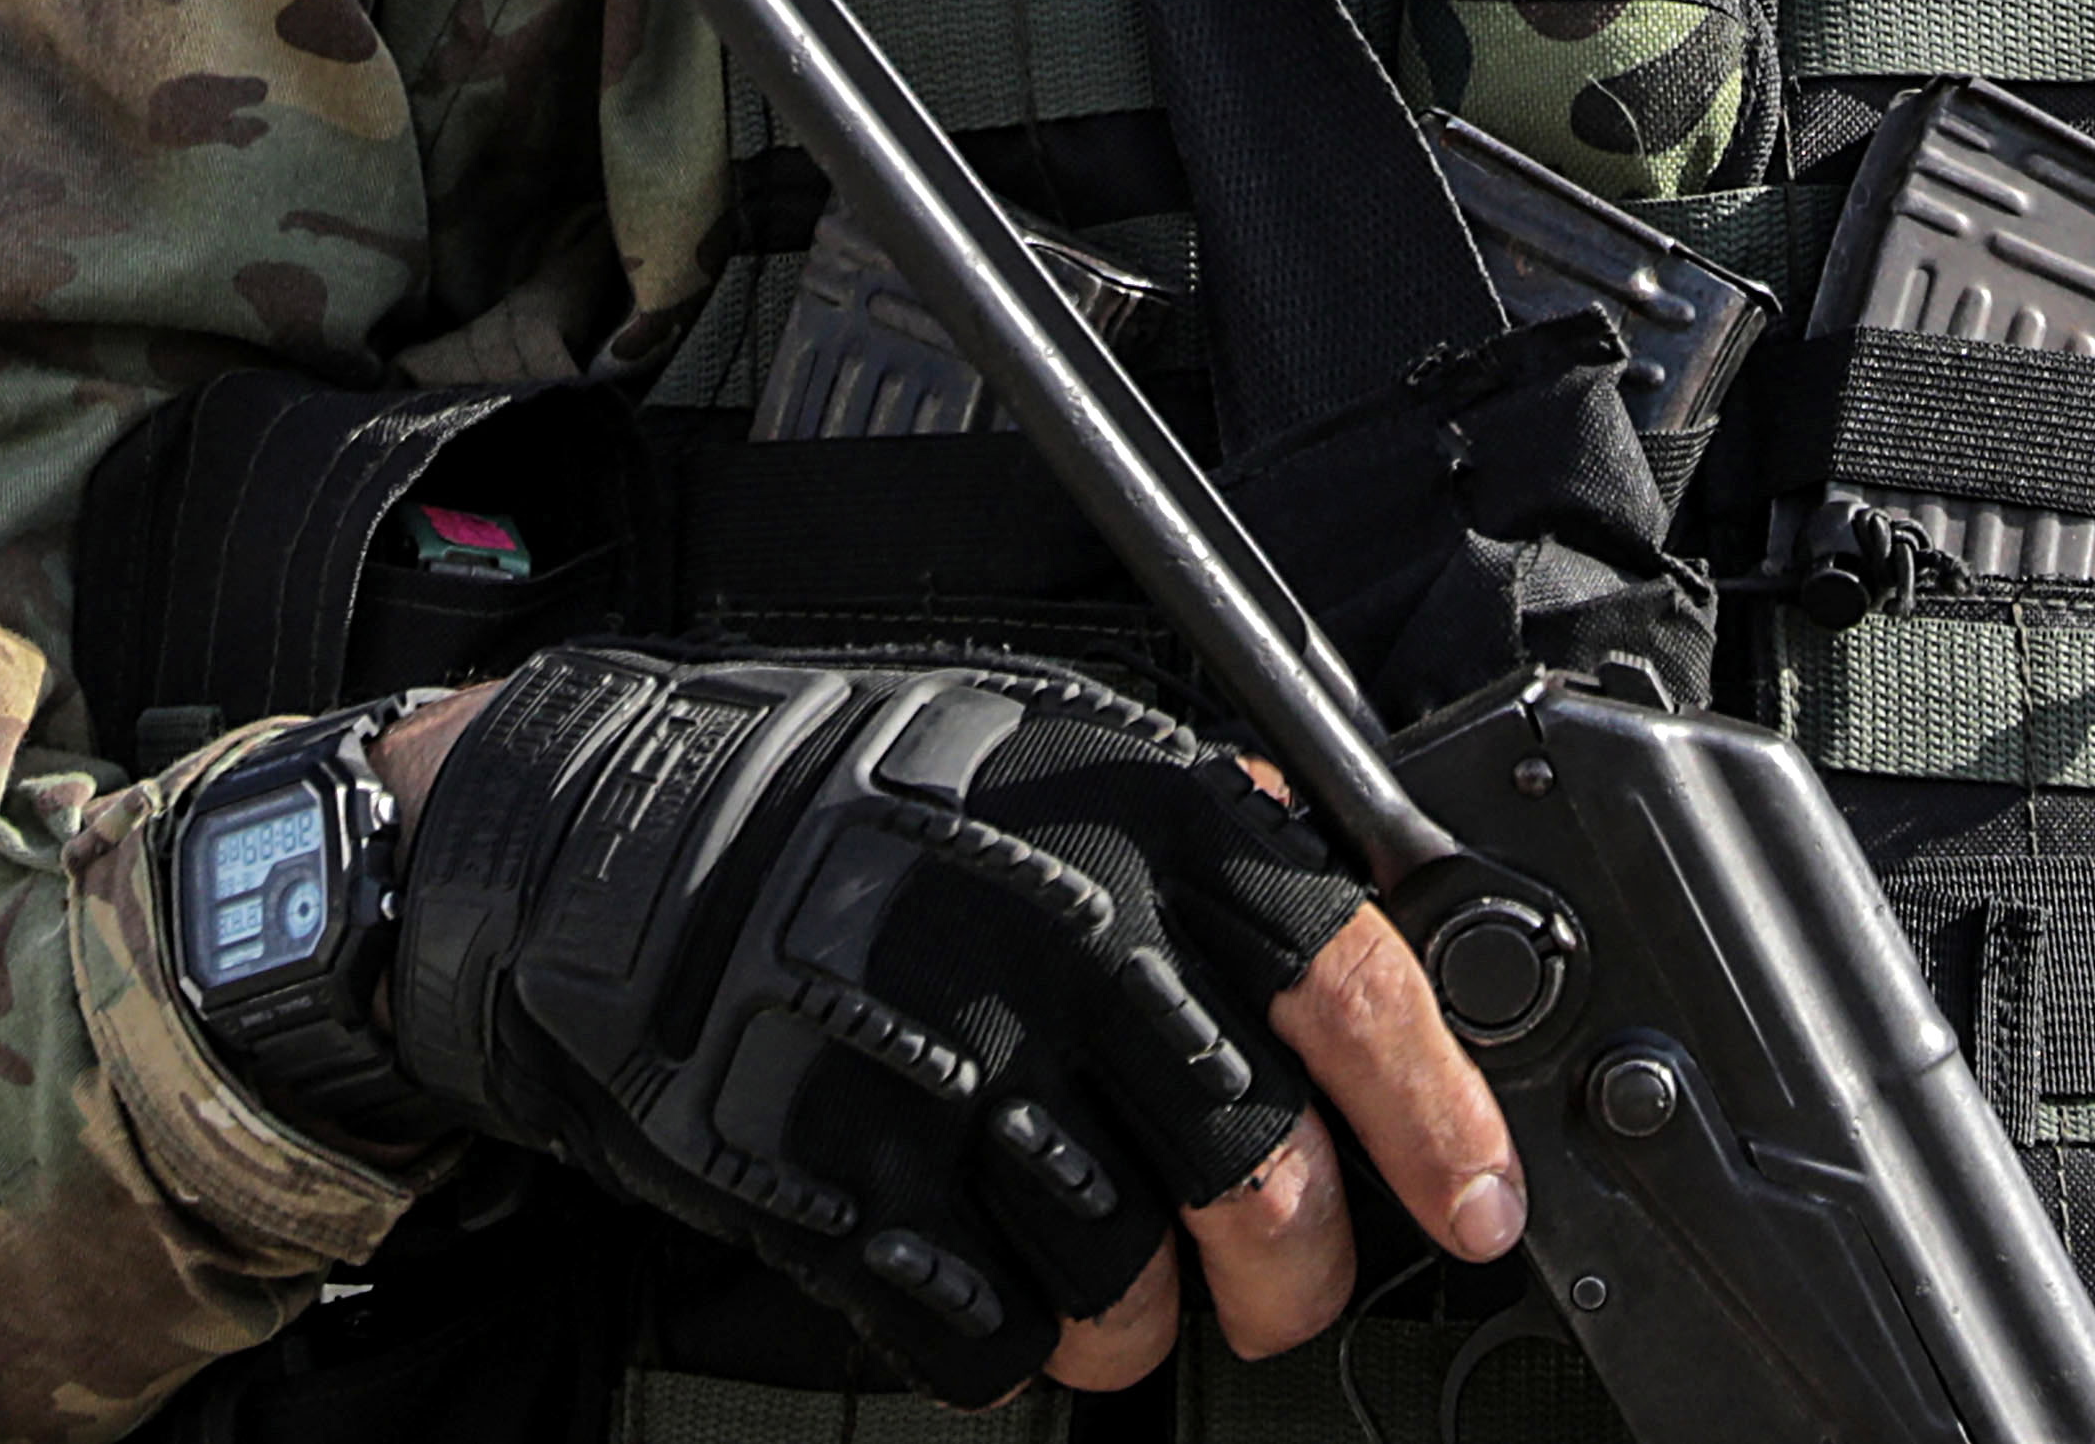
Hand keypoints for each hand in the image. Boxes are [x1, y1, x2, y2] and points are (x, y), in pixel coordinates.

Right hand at [370, 647, 1446, 1401]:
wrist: (613, 841)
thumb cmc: (863, 798)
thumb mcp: (1061, 747)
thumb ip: (1215, 836)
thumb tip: (1370, 928)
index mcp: (1138, 823)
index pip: (1347, 984)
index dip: (1437, 1115)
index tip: (1480, 1208)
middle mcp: (1058, 942)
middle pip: (1260, 1175)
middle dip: (1299, 1271)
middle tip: (1288, 1288)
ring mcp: (940, 1069)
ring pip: (1130, 1284)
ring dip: (1142, 1318)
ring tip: (1115, 1274)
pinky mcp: (834, 1184)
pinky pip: (990, 1337)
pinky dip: (1015, 1347)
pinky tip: (995, 1278)